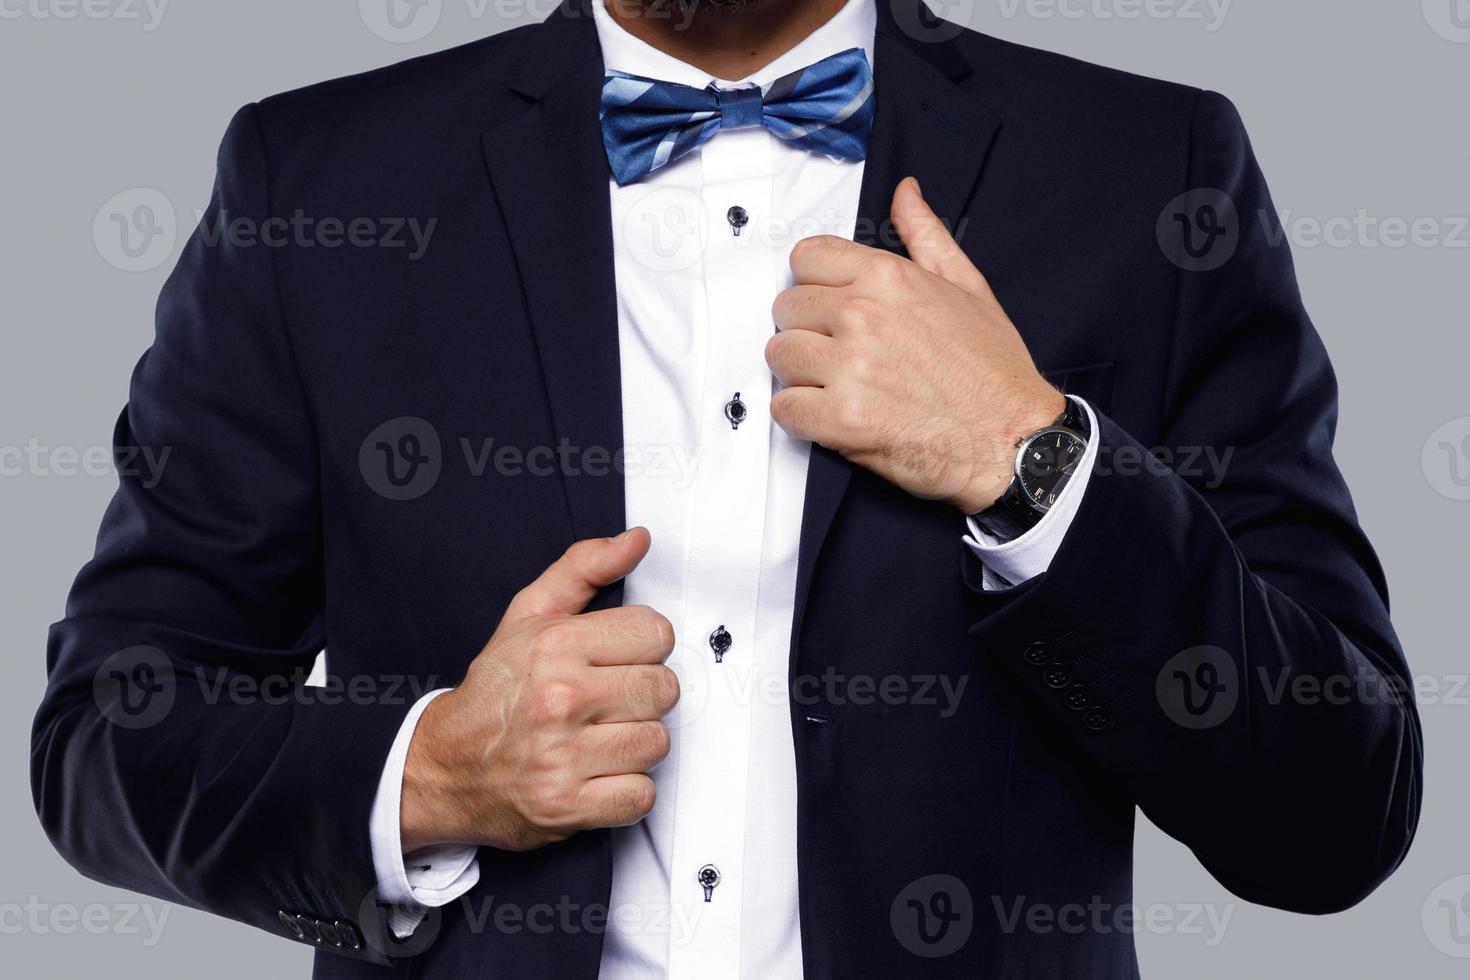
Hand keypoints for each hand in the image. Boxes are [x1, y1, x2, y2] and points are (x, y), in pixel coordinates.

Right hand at [399, 528, 677, 852]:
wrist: (442, 767)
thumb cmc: (494, 692)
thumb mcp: (529, 616)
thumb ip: (584, 569)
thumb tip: (635, 540)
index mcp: (555, 646)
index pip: (656, 634)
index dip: (642, 648)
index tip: (618, 660)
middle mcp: (559, 699)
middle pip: (663, 689)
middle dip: (641, 696)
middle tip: (606, 702)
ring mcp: (563, 757)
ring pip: (656, 743)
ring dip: (635, 745)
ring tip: (598, 738)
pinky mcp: (567, 807)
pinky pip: (640, 796)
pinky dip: (625, 791)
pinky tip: (596, 774)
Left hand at [767, 177, 1065, 513]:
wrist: (1015, 440)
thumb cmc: (994, 374)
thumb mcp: (968, 287)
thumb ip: (926, 236)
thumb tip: (906, 194)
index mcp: (889, 279)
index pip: (805, 258)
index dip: (813, 283)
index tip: (828, 306)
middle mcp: (863, 317)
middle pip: (786, 308)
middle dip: (806, 330)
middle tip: (837, 353)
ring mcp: (850, 368)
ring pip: (779, 356)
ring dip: (800, 374)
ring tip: (837, 385)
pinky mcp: (842, 419)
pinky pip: (784, 408)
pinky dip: (800, 416)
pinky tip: (831, 415)